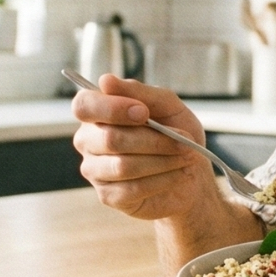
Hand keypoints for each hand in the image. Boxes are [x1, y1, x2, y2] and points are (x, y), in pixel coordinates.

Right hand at [72, 74, 215, 221]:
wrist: (190, 172)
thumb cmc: (175, 132)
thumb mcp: (167, 105)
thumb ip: (140, 92)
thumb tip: (105, 81)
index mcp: (97, 111)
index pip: (84, 105)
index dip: (112, 109)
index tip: (144, 112)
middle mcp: (88, 140)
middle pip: (110, 138)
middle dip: (154, 140)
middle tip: (184, 140)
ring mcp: (94, 170)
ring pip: (122, 166)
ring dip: (162, 160)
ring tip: (185, 156)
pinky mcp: (107, 196)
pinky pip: (131, 188)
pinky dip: (161, 180)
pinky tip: (177, 175)